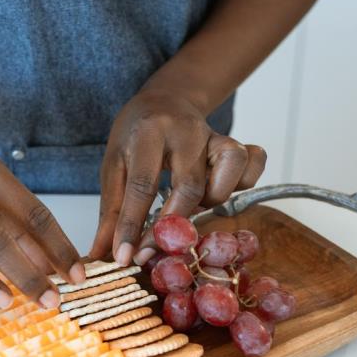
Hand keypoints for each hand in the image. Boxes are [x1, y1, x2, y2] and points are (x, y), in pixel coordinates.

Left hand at [89, 89, 265, 265]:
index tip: (127, 257)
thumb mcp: (114, 164)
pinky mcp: (235, 142)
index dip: (134, 226)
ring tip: (193, 204)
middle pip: (189, 186)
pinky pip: (254, 163)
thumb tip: (102, 254)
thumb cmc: (137, 135)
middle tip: (156, 251)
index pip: (143, 185)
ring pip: (230, 172)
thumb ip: (111, 211)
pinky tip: (221, 188)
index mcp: (149, 133)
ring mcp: (215, 135)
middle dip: (173, 226)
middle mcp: (186, 131)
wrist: (166, 98)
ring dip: (213, 199)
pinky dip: (245, 182)